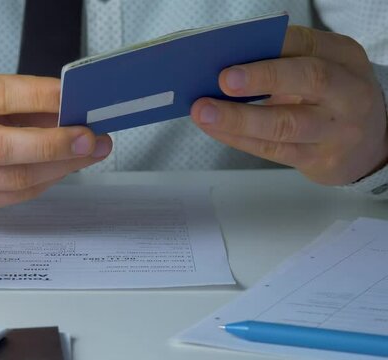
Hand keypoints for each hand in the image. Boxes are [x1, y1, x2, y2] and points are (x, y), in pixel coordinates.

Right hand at [0, 67, 111, 211]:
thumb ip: (15, 97)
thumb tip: (68, 111)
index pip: (0, 98)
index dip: (43, 98)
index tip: (76, 97)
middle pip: (7, 148)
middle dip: (57, 145)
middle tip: (93, 138)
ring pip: (16, 180)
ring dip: (61, 168)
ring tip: (89, 153)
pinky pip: (14, 196)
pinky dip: (44, 181)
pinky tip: (61, 168)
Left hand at [191, 26, 387, 184]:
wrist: (369, 147)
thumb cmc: (330, 99)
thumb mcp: (321, 70)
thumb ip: (282, 63)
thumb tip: (222, 64)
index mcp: (344, 57)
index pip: (307, 44)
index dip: (270, 46)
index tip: (235, 47)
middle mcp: (348, 91)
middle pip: (308, 79)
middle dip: (263, 78)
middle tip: (223, 80)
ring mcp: (337, 130)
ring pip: (286, 124)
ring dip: (239, 119)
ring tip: (203, 112)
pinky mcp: (321, 160)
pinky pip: (273, 150)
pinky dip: (239, 139)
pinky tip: (215, 130)